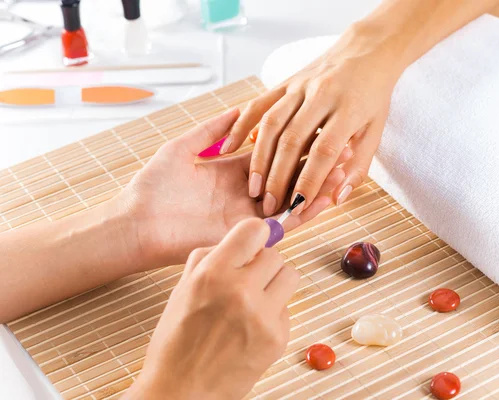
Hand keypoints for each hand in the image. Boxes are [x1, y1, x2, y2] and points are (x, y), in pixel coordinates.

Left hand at [116, 108, 346, 267]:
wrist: (136, 224)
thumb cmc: (153, 187)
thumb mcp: (183, 148)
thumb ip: (211, 130)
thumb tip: (237, 108)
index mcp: (233, 172)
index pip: (275, 155)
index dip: (299, 144)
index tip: (322, 130)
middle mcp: (246, 194)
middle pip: (290, 178)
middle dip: (317, 166)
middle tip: (344, 151)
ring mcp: (248, 215)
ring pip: (292, 201)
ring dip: (318, 189)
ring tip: (343, 174)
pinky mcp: (246, 235)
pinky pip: (281, 226)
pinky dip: (305, 214)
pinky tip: (325, 201)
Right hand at [124, 219, 297, 399]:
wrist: (181, 390)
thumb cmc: (176, 342)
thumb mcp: (182, 289)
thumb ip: (210, 259)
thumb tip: (240, 241)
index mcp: (213, 274)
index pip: (255, 230)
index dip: (254, 235)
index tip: (252, 243)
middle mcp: (241, 291)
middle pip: (275, 254)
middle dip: (262, 264)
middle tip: (248, 279)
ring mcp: (263, 316)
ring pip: (290, 276)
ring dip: (275, 283)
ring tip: (255, 299)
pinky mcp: (277, 338)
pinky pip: (287, 308)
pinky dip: (274, 312)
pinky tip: (252, 326)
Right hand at [219, 25, 400, 215]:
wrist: (367, 49)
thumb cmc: (373, 95)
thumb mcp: (376, 131)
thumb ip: (357, 166)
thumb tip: (338, 199)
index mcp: (348, 110)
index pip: (324, 152)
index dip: (309, 182)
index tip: (297, 207)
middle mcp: (321, 95)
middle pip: (292, 140)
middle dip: (278, 177)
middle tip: (270, 205)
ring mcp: (300, 86)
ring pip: (272, 123)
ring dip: (259, 158)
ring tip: (254, 187)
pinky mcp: (285, 81)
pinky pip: (258, 104)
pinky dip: (241, 125)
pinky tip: (230, 147)